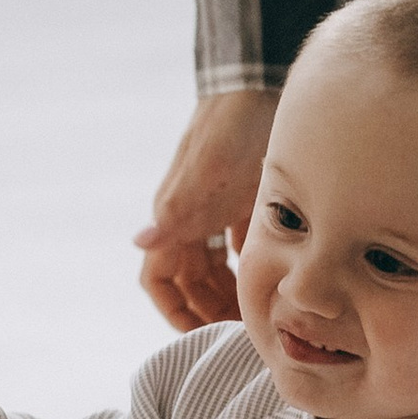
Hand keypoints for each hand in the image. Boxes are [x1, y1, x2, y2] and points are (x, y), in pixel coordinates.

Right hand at [134, 90, 278, 329]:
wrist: (257, 80)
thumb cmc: (231, 125)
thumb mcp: (207, 172)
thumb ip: (176, 212)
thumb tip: (140, 243)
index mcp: (175, 217)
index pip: (160, 280)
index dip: (175, 313)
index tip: (202, 337)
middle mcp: (191, 219)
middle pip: (192, 282)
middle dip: (211, 312)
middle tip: (245, 336)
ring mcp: (217, 209)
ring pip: (216, 268)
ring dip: (231, 294)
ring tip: (261, 316)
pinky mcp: (244, 198)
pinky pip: (240, 245)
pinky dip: (252, 267)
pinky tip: (277, 280)